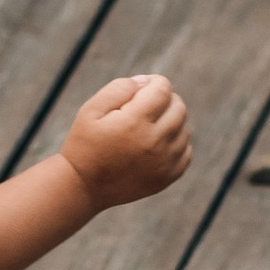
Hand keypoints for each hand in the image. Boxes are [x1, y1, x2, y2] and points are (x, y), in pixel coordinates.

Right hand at [61, 71, 190, 209]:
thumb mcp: (91, 109)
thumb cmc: (84, 144)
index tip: (141, 88)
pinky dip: (176, 144)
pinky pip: (186, 152)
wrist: (83, 187)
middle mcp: (155, 142)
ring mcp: (164, 162)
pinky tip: (156, 144)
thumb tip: (145, 83)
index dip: (154, 82)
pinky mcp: (167, 177)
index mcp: (135, 122)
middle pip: (179, 107)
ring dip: (170, 122)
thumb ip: (119, 88)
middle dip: (165, 99)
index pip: (163, 89)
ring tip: (147, 127)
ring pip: (184, 129)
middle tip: (145, 105)